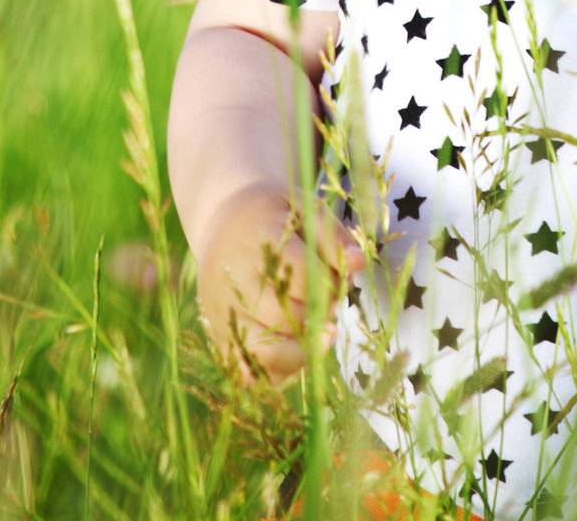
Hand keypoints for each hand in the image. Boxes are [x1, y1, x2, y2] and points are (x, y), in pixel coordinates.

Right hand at [195, 184, 363, 387]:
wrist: (220, 219)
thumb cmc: (272, 213)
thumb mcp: (301, 205)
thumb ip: (331, 234)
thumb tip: (358, 263)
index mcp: (257, 237)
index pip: (301, 275)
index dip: (330, 284)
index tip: (337, 279)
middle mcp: (232, 277)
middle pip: (284, 316)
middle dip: (319, 316)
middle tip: (329, 306)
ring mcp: (222, 311)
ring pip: (263, 352)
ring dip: (302, 351)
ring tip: (323, 335)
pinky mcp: (218, 335)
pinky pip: (247, 372)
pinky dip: (277, 371)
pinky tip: (297, 348)